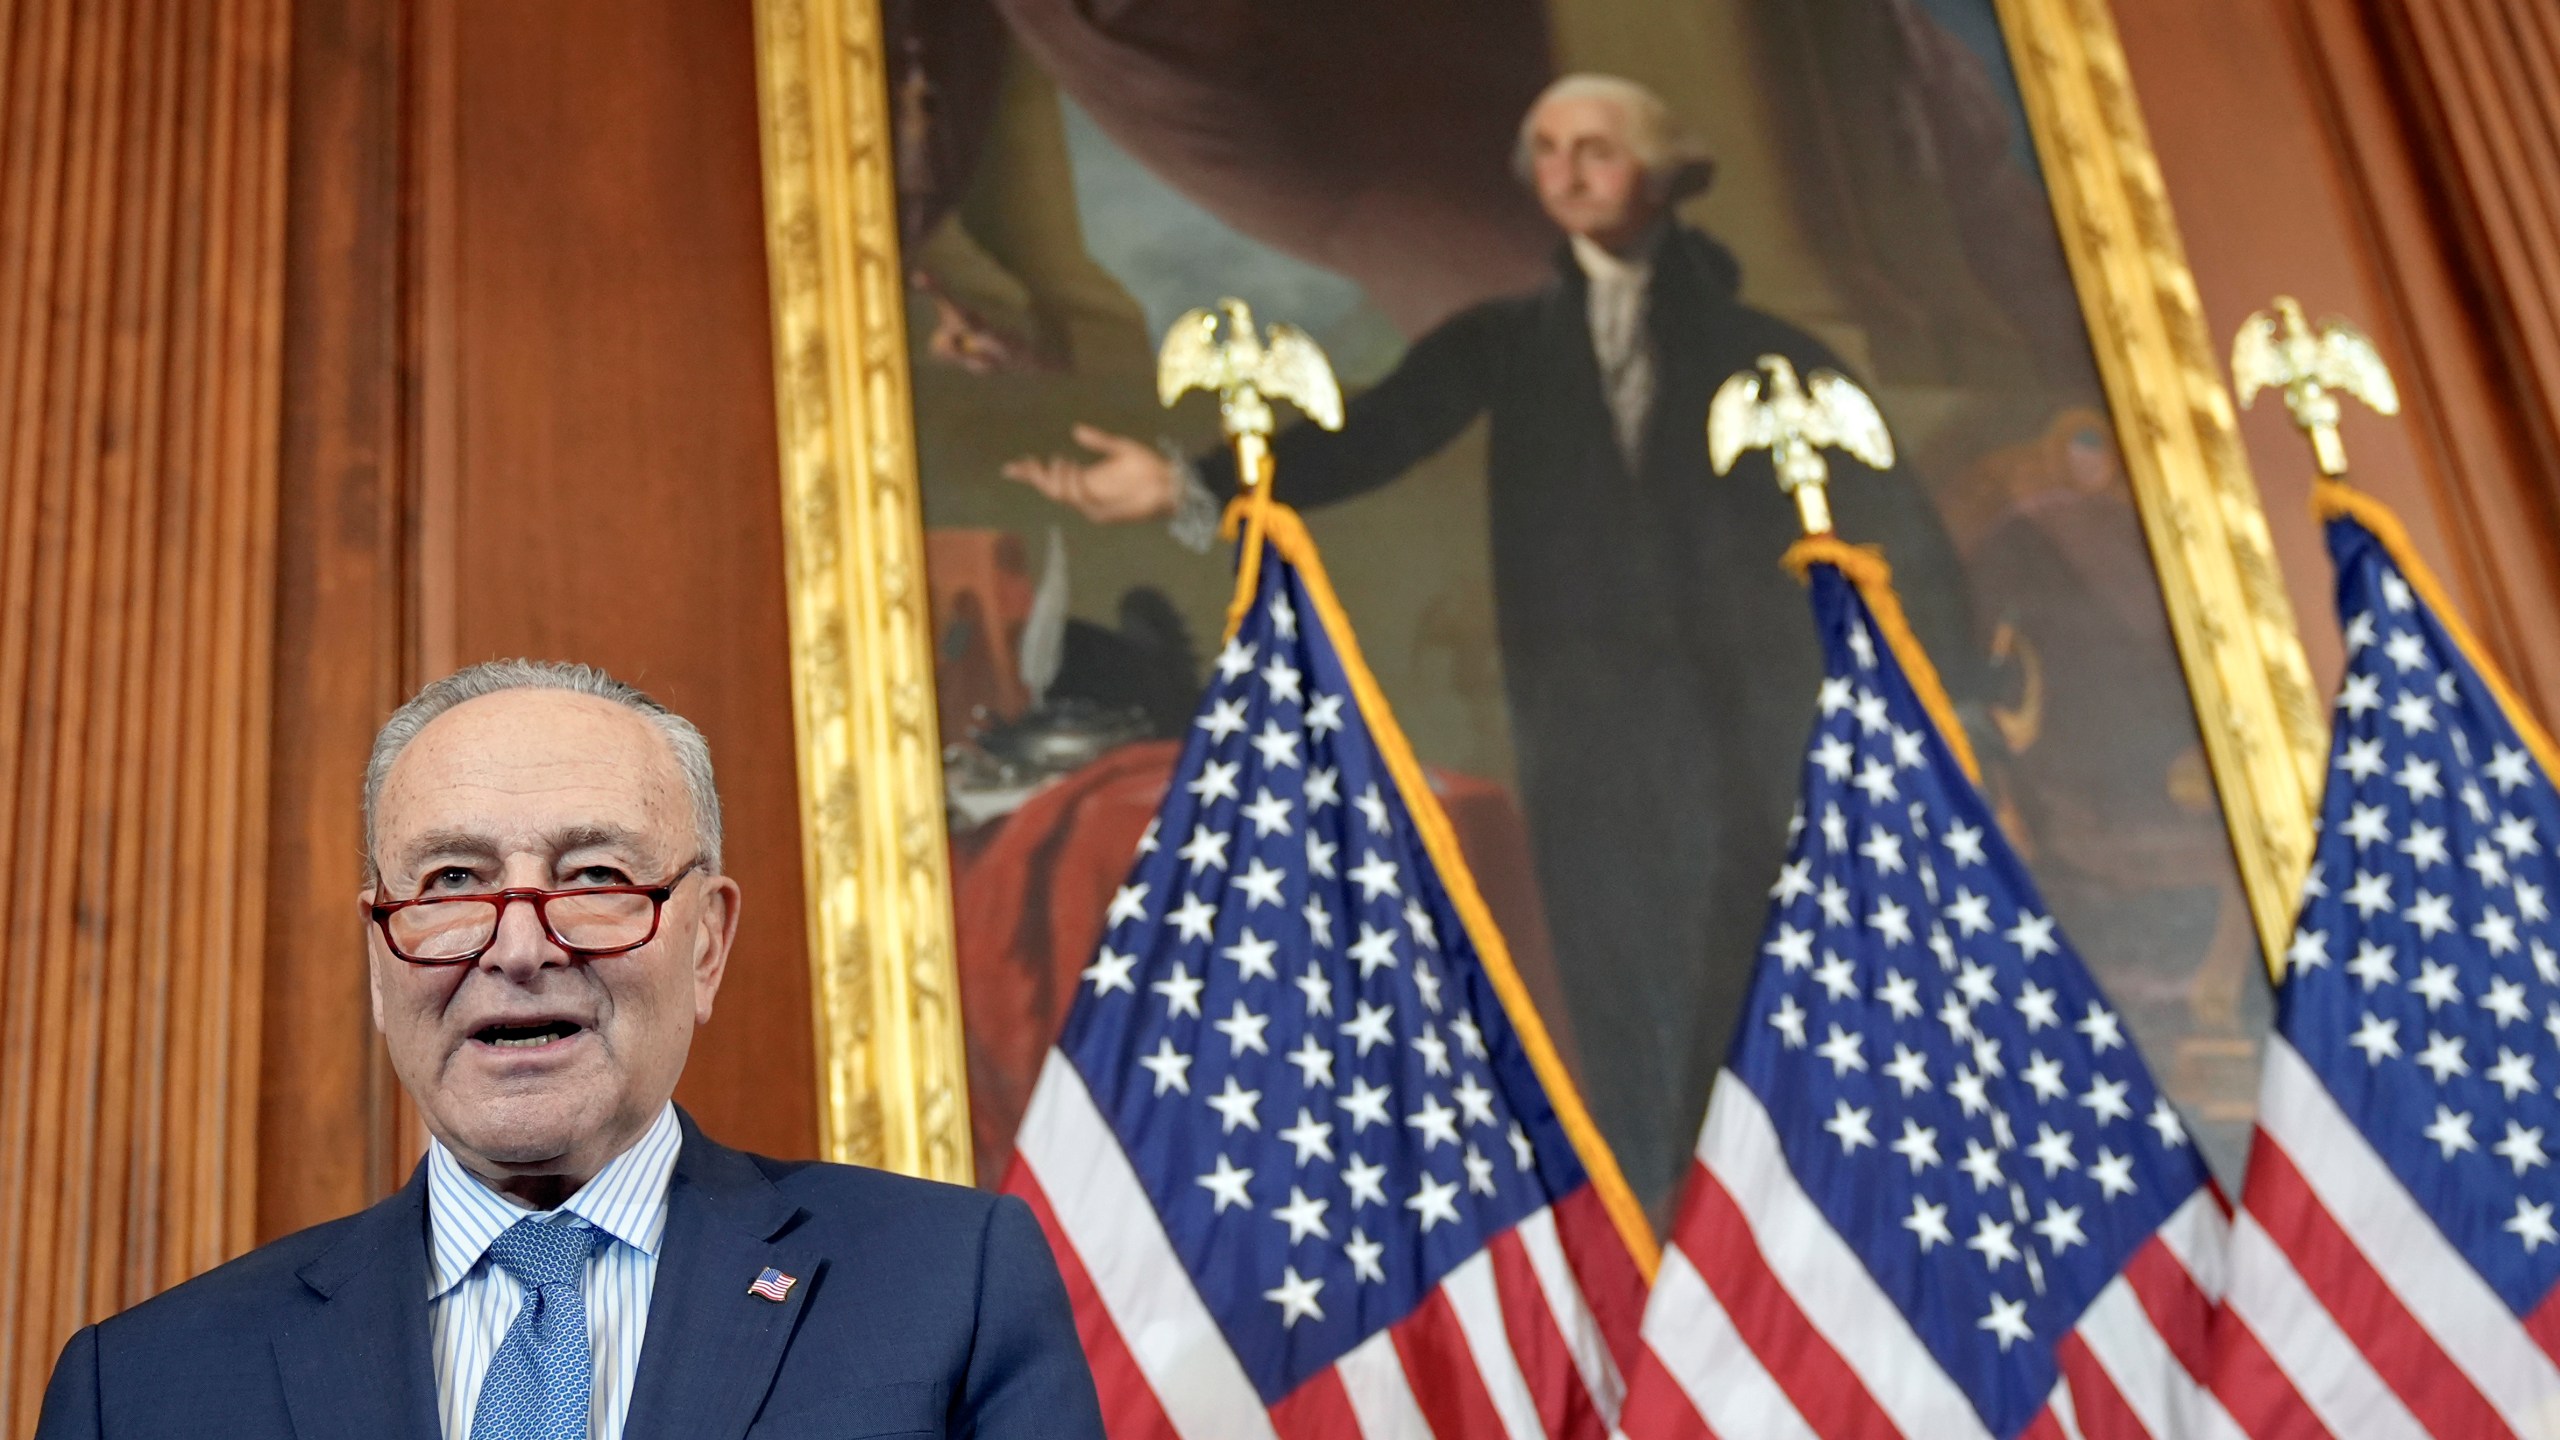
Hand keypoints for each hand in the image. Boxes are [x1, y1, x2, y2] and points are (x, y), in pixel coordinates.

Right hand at [1002, 424, 1180, 522]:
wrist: (1171, 484)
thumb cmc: (1149, 468)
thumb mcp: (1120, 448)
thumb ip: (1098, 440)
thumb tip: (1075, 430)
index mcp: (1087, 480)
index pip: (1053, 478)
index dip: (1033, 473)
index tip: (1014, 465)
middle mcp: (1087, 494)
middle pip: (1051, 489)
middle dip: (1036, 478)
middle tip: (1025, 463)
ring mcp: (1094, 505)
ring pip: (1062, 494)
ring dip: (1055, 478)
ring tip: (1058, 459)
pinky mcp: (1105, 512)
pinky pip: (1081, 498)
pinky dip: (1072, 484)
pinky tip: (1070, 467)